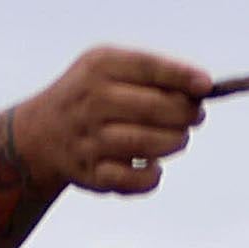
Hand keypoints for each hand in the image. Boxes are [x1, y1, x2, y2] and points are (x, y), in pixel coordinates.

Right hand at [10, 46, 209, 194]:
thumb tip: (203, 87)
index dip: (181, 76)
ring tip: (177, 139)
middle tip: (195, 117)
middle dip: (185, 114)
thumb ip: (154, 72)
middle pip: (154, 108)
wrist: (41, 134)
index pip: (147, 67)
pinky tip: (153, 167)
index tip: (206, 85)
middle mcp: (92, 101)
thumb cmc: (93, 95)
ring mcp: (90, 139)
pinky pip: (134, 180)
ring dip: (173, 142)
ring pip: (148, 144)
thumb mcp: (110, 68)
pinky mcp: (92, 174)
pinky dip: (153, 176)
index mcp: (99, 67)